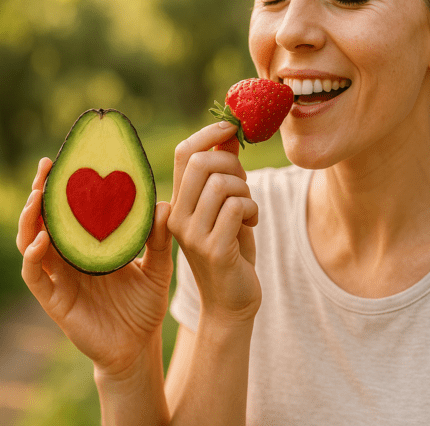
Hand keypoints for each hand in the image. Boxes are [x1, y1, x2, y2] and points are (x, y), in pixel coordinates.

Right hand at [16, 157, 173, 376]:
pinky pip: (35, 275)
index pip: (72, 209)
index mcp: (91, 245)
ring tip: (38, 196)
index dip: (66, 186)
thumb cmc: (144, 307)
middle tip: (47, 167)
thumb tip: (165, 203)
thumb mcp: (158, 268)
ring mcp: (59, 278)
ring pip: (31, 242)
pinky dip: (34, 256)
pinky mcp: (54, 301)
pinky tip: (44, 240)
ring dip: (30, 218)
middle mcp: (70, 258)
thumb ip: (160, 240)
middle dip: (41, 192)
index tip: (68, 158)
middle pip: (45, 219)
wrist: (138, 347)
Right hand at [167, 122, 261, 324]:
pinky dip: (252, 209)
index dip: (208, 133)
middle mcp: (176, 217)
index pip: (183, 153)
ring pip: (223, 184)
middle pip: (203, 162)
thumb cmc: (232, 250)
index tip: (231, 126)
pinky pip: (237, 207)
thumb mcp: (226, 206)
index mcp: (176, 203)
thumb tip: (229, 133)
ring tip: (248, 211)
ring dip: (247, 192)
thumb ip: (225, 173)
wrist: (231, 302)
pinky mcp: (212, 249)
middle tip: (244, 187)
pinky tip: (251, 224)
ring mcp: (191, 234)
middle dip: (233, 164)